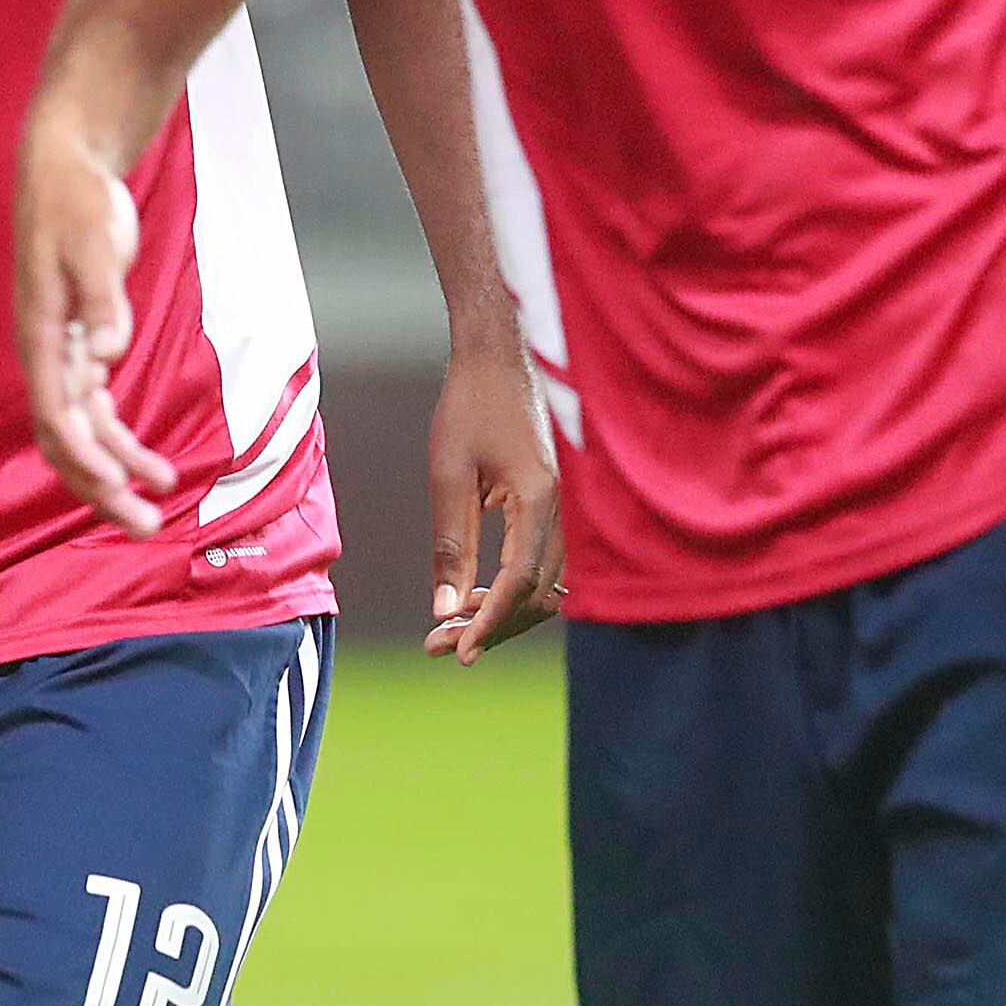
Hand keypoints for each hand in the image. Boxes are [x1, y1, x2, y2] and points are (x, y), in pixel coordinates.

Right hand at [14, 109, 174, 538]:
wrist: (65, 165)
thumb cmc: (75, 200)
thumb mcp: (94, 242)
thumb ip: (102, 299)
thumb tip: (109, 353)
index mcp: (40, 335)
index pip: (56, 414)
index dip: (85, 455)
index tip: (118, 485)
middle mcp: (46, 354)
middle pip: (67, 439)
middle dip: (101, 486)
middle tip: (143, 525)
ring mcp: (63, 353)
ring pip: (85, 433)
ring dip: (117, 472)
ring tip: (158, 506)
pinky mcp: (82, 342)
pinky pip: (98, 410)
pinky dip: (123, 440)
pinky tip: (153, 466)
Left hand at [420, 332, 561, 664]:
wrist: (501, 354)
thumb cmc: (471, 404)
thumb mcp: (449, 475)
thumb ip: (450, 545)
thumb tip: (444, 609)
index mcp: (540, 501)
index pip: (520, 584)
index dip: (489, 624)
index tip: (454, 651)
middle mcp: (564, 511)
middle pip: (538, 595)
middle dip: (492, 627)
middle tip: (439, 648)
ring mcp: (565, 507)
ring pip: (544, 584)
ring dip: (503, 610)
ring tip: (450, 626)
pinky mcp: (555, 503)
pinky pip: (543, 561)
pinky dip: (513, 586)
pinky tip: (475, 594)